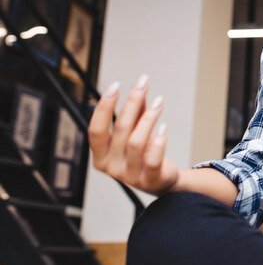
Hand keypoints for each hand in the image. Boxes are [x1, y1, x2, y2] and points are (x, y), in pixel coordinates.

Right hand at [87, 75, 179, 196]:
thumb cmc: (143, 153)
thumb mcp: (134, 132)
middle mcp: (111, 167)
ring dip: (149, 118)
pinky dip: (159, 142)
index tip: (115, 85)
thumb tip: (140, 88)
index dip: (104, 107)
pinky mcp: (150, 180)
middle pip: (120, 130)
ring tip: (160, 101)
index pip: (95, 129)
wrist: (161, 182)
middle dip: (132, 102)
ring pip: (137, 142)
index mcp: (100, 155)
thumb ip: (136, 113)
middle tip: (144, 83)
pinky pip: (153, 159)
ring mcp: (130, 176)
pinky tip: (164, 128)